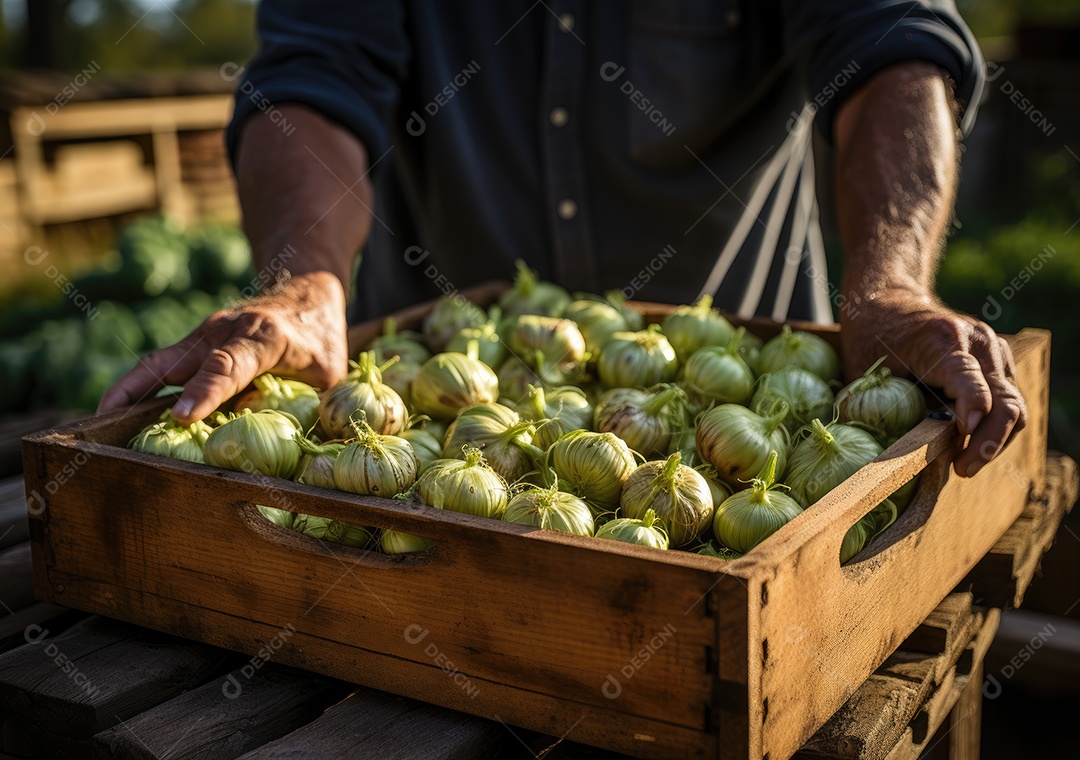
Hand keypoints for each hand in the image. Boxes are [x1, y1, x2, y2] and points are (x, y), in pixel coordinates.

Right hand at [98, 272, 348, 424]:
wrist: (306, 291)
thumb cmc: (320, 337)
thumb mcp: (330, 371)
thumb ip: (316, 404)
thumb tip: (307, 448)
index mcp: (263, 337)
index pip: (229, 366)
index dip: (205, 392)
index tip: (182, 417)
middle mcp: (225, 332)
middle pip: (175, 362)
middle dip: (139, 391)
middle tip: (109, 425)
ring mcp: (204, 335)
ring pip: (158, 362)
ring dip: (126, 390)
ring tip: (99, 423)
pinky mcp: (194, 343)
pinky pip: (161, 365)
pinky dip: (137, 387)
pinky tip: (119, 414)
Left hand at [840, 288, 1026, 477]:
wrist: (888, 301)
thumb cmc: (870, 338)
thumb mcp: (866, 374)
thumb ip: (886, 409)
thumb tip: (897, 457)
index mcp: (942, 340)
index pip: (971, 380)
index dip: (974, 413)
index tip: (964, 439)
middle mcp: (978, 341)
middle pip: (1005, 400)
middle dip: (989, 443)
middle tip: (963, 470)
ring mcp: (993, 348)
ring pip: (1014, 404)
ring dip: (995, 440)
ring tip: (965, 463)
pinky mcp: (998, 360)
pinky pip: (1008, 399)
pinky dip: (994, 425)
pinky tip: (968, 441)